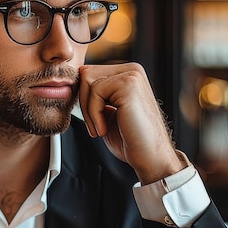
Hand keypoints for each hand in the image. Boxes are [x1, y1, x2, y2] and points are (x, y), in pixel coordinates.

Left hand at [78, 63, 184, 183]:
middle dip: (83, 103)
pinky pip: (95, 91)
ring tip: (102, 129)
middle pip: (86, 74)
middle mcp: (132, 70)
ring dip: (89, 111)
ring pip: (88, 81)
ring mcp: (132, 75)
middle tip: (95, 127)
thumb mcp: (107, 112)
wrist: (150, 157)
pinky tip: (105, 129)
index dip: (84, 99)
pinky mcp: (129, 84)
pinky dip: (94, 114)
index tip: (93, 122)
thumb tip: (77, 82)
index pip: (89, 73)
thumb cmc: (129, 139)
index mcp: (127, 74)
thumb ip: (96, 96)